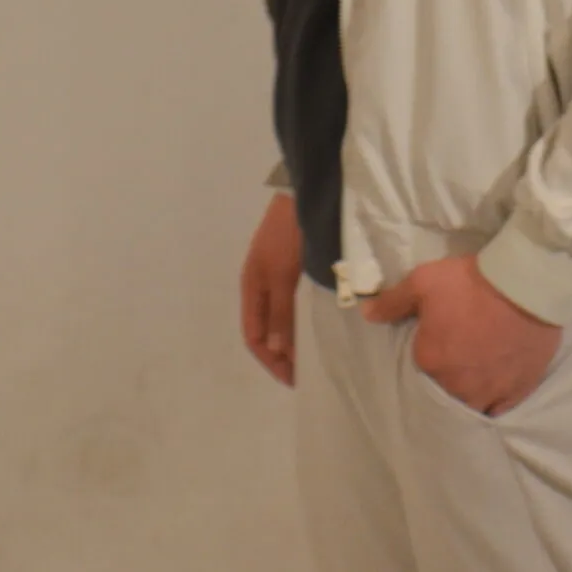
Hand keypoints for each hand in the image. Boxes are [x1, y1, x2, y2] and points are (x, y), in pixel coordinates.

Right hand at [241, 191, 302, 384]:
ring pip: (281, 319)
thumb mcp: (284, 275)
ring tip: (314, 355)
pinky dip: (303, 320)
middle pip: (267, 331)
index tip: (293, 378)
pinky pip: (294, 304)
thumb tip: (276, 351)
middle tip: (306, 373)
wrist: (303, 193)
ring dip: (293, 338)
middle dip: (282, 354)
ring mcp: (278, 276)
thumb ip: (280, 312)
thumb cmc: (289, 235)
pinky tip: (319, 325)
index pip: (254, 337)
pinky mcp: (295, 267)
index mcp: (251, 288)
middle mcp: (261, 286)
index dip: (270, 360)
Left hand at [361, 254, 562, 415]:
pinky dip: (494, 403)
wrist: (524, 286)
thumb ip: (393, 302)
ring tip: (474, 381)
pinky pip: (498, 409)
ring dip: (468, 396)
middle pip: (444, 392)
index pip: (421, 367)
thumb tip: (367, 315)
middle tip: (457, 360)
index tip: (438, 341)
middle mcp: (457, 386)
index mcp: (430, 362)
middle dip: (447, 379)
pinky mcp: (516, 391)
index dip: (429, 353)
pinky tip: (493, 394)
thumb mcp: (423, 282)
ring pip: (470, 406)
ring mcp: (489, 392)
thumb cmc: (470, 283)